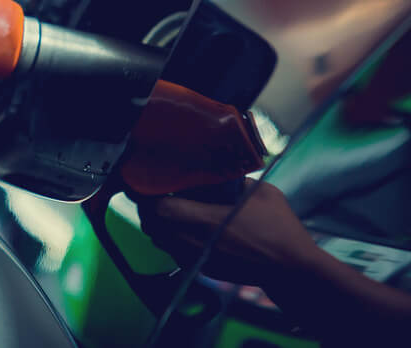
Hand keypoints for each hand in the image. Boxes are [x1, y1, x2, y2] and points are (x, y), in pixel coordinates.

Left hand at [136, 179, 318, 286]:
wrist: (293, 270)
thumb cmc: (280, 229)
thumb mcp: (260, 192)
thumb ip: (232, 180)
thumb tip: (212, 171)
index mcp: (205, 220)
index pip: (158, 208)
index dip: (149, 194)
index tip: (152, 182)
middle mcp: (194, 242)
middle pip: (152, 224)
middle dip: (151, 208)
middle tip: (161, 193)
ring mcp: (196, 259)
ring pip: (160, 240)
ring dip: (161, 224)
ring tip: (175, 208)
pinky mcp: (202, 270)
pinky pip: (174, 252)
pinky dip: (173, 239)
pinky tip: (190, 228)